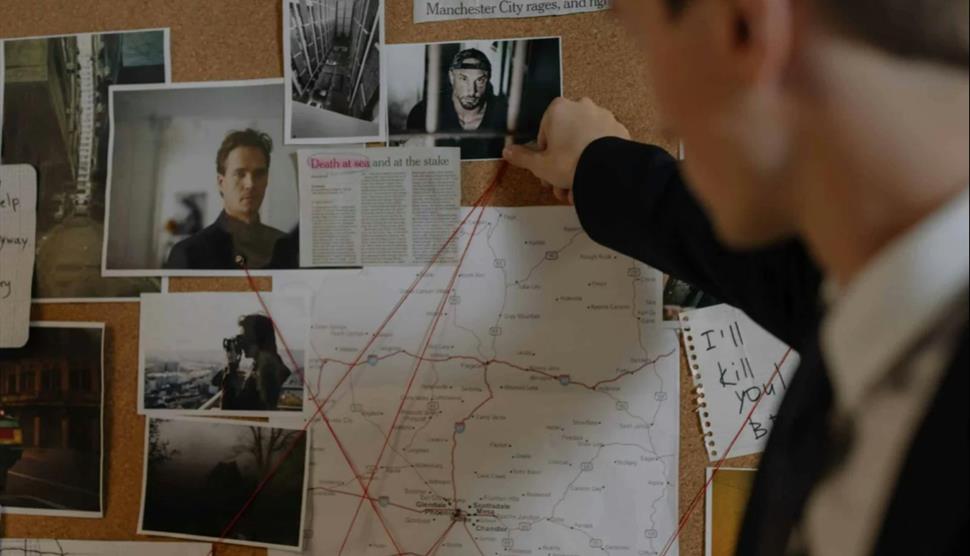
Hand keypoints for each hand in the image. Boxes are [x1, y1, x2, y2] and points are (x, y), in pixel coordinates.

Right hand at [503, 97, 629, 203]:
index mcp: (559, 109)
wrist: (608, 170)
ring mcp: (602, 116)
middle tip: (561, 185)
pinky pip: (602, 144)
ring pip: (584, 142)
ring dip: (579, 164)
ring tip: (579, 188)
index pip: (544, 133)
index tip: (547, 171)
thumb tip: (507, 151)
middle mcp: (581, 106)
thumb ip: (523, 157)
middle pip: (566, 138)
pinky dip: (597, 159)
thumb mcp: (540, 165)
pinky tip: (594, 178)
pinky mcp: (619, 129)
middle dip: (562, 163)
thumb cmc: (570, 163)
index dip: (544, 155)